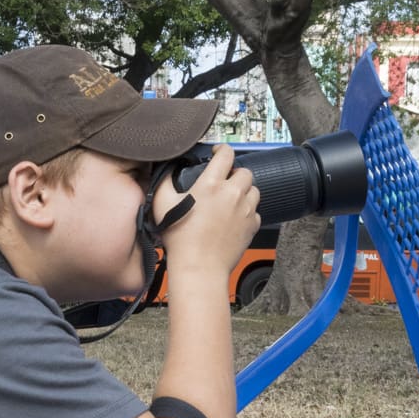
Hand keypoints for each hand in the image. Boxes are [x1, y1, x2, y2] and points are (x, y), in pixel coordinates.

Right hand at [155, 146, 258, 290]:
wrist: (199, 267)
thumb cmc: (180, 238)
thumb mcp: (162, 204)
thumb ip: (166, 180)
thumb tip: (170, 168)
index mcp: (212, 184)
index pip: (226, 153)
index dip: (222, 150)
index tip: (217, 154)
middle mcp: (233, 193)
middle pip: (245, 171)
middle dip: (235, 174)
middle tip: (224, 182)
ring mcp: (246, 210)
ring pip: (254, 190)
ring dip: (244, 191)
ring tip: (231, 200)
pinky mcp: (252, 226)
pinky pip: (256, 212)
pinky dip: (248, 212)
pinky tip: (235, 218)